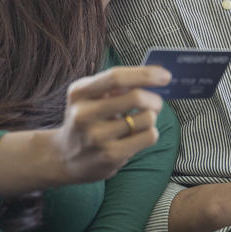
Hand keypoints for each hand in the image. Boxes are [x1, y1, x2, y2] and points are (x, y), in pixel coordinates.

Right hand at [49, 66, 169, 185]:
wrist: (64, 157)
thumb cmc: (87, 119)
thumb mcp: (90, 97)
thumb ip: (115, 85)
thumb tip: (155, 75)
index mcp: (79, 93)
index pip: (116, 77)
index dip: (145, 74)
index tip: (166, 76)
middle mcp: (83, 114)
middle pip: (135, 97)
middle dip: (154, 98)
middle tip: (157, 102)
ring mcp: (96, 137)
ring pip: (147, 118)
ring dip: (152, 117)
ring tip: (141, 121)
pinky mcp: (110, 156)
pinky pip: (149, 137)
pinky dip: (151, 133)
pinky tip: (138, 135)